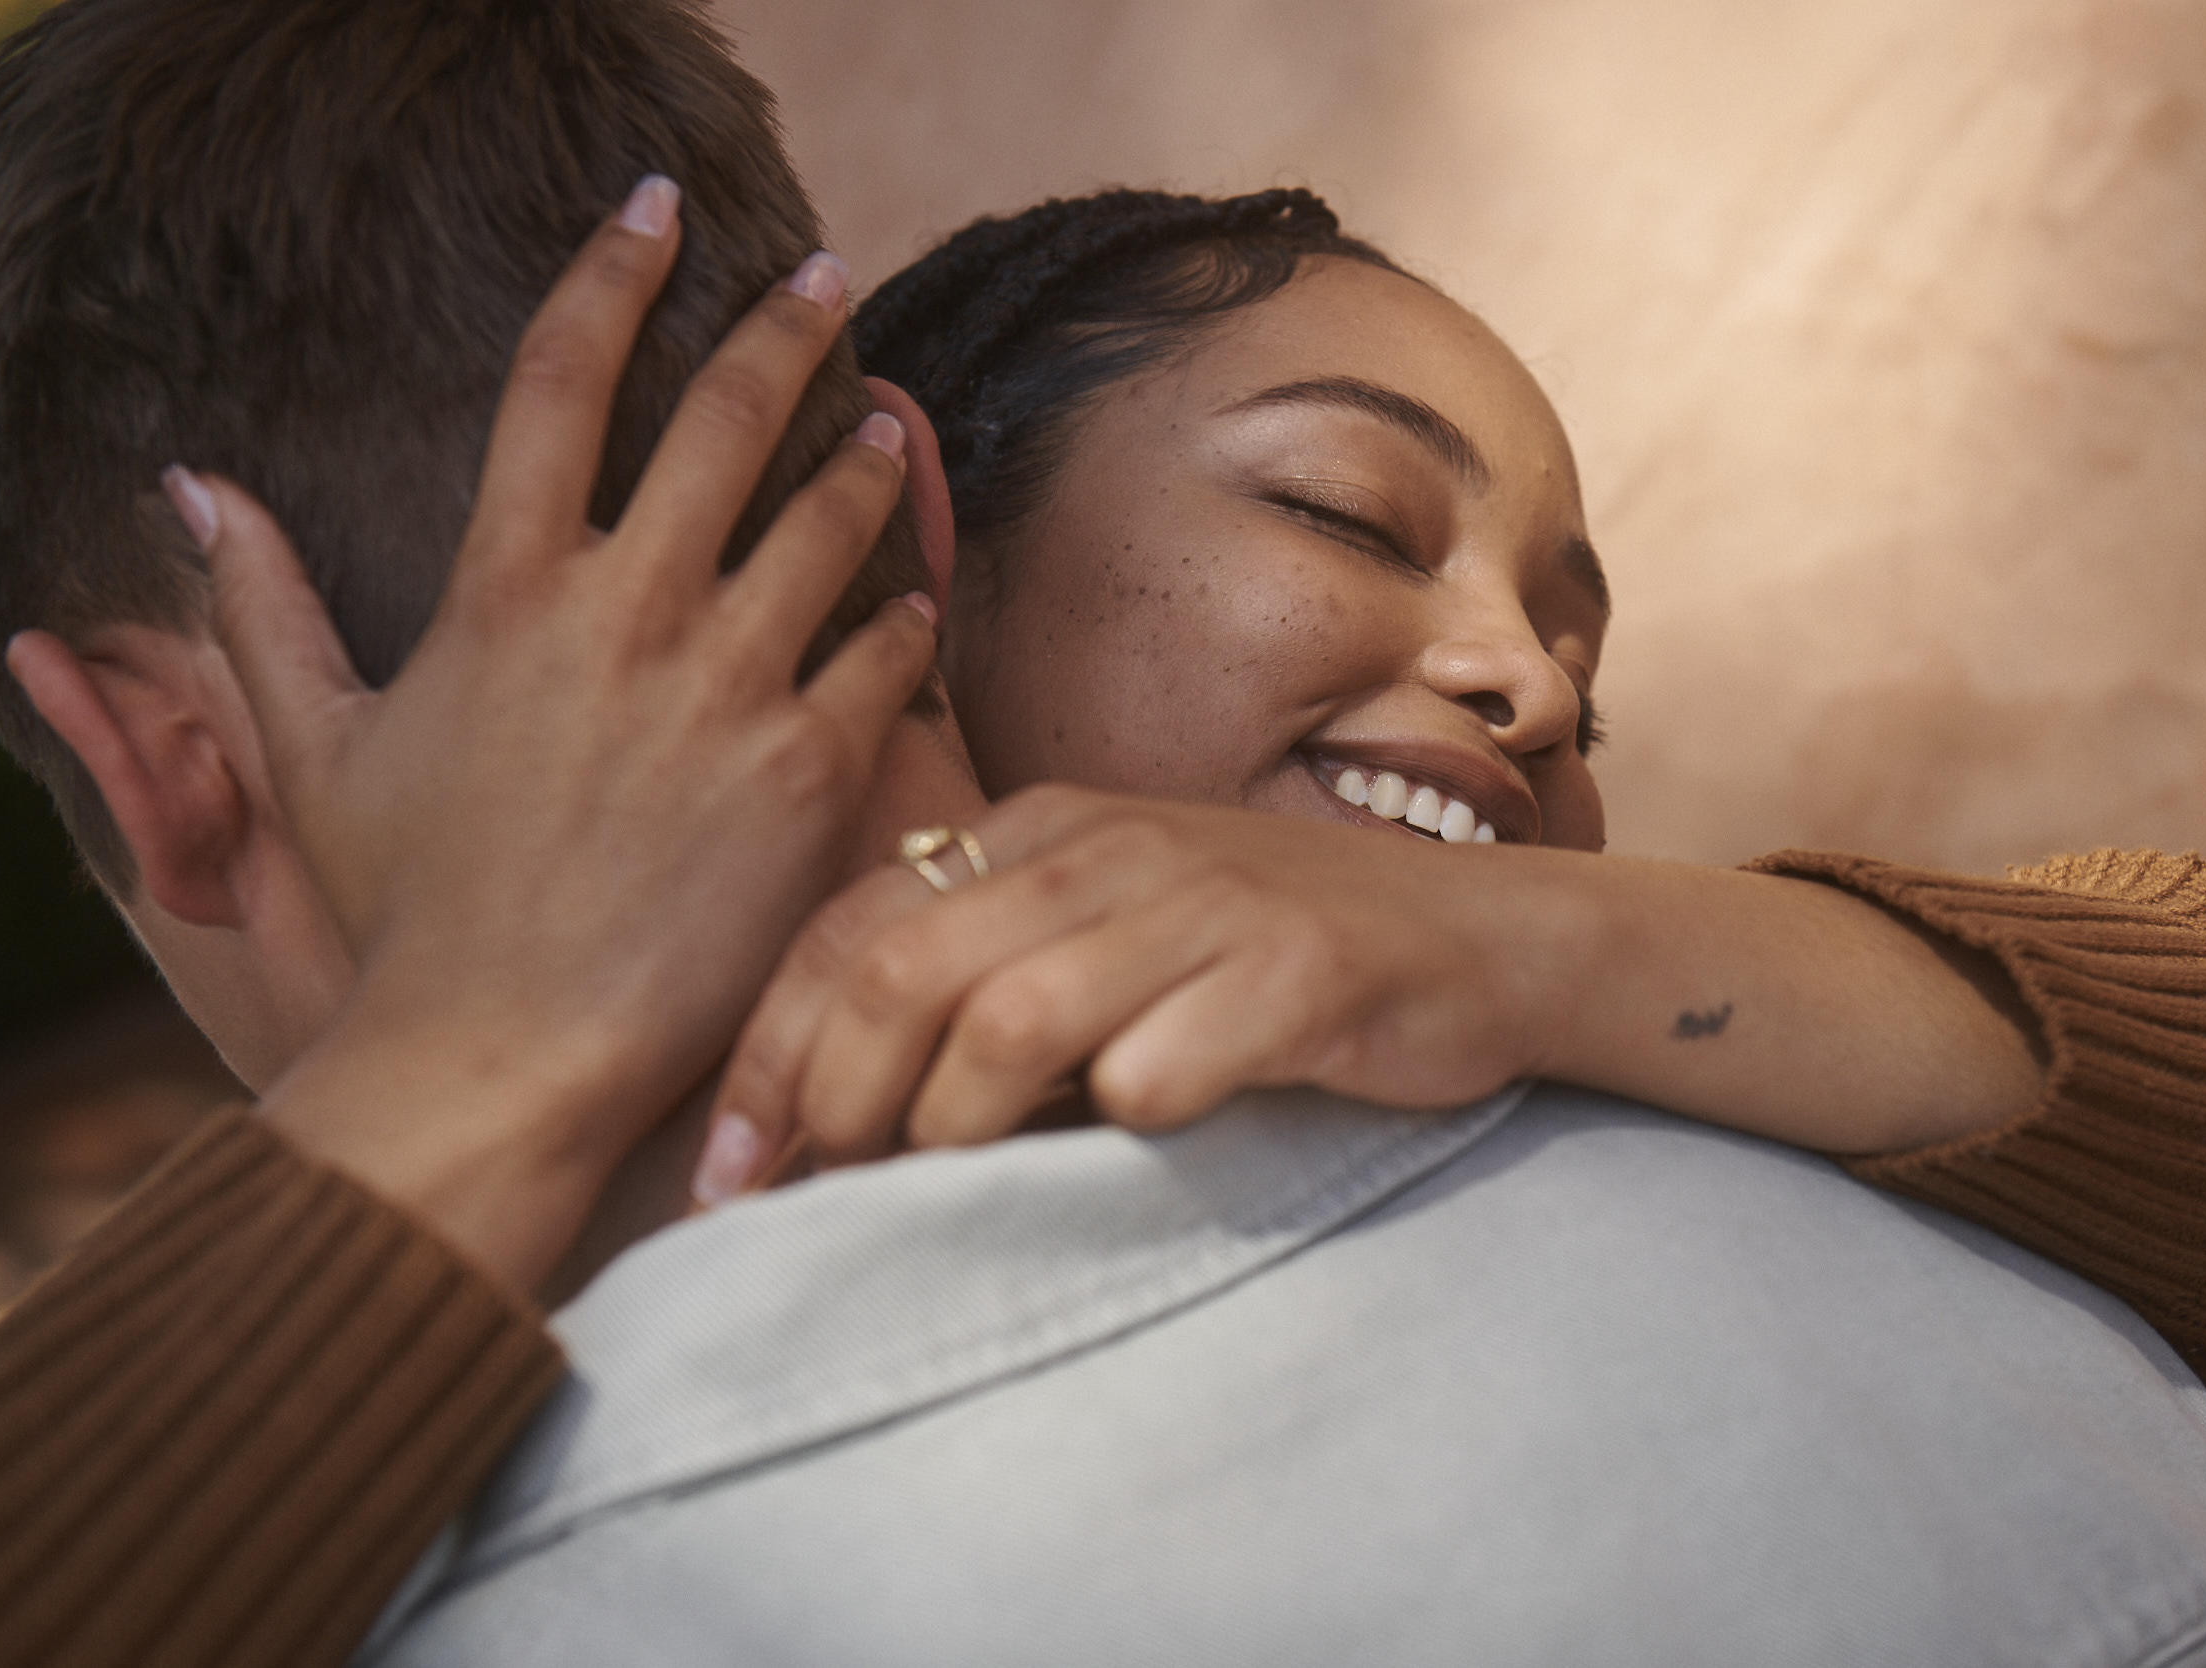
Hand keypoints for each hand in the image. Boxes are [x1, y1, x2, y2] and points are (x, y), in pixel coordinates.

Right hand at [184, 179, 936, 1285]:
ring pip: (827, 523)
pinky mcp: (810, 773)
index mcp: (505, 589)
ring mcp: (728, 689)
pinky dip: (903, 616)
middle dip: (783, 326)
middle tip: (828, 276)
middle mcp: (627, 614)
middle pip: (722, 418)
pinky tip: (914, 600)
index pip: (560, 377)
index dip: (613, 273)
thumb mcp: (317, 752)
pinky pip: (885, 658)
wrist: (506, 1054)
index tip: (657, 211)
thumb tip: (197, 486)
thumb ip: (264, 608)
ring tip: (885, 426)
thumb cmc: (407, 913)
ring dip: (863, 459)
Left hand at [697, 784, 1592, 1194]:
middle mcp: (1109, 850)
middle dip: (838, 1103)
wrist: (1475, 942)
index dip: (769, 1054)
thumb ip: (991, 982)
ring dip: (956, 1127)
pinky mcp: (1298, 975)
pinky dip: (1120, 1120)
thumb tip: (831, 1121)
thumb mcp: (1114, 935)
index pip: (849, 926)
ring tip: (958, 1185)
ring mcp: (1205, 906)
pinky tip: (1130, 1142)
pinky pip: (1162, 1068)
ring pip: (1012, 1019)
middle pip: (905, 972)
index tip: (730, 1175)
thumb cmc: (1265, 958)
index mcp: (1044, 829)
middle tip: (824, 1200)